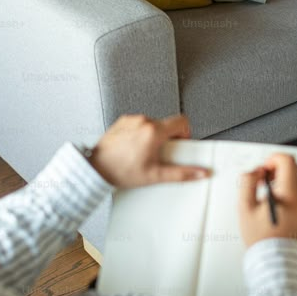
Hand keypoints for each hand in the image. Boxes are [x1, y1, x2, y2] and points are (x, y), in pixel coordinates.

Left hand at [88, 114, 209, 188]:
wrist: (96, 168)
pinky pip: (139, 124)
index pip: (182, 121)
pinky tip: (134, 148)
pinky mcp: (122, 121)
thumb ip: (182, 174)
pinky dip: (140, 134)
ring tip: (146, 153)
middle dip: (168, 138)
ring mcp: (131, 120)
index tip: (180, 144)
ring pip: (153, 124)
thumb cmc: (120, 171)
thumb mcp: (155, 175)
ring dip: (154, 136)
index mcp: (154, 131)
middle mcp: (143, 121)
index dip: (186, 133)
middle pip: (167, 124)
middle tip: (161, 154)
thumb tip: (200, 173)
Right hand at [238, 153, 296, 247]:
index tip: (265, 167)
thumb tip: (255, 172)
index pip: (287, 162)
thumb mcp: (245, 208)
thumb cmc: (262, 240)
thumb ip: (248, 183)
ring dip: (284, 184)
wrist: (278, 264)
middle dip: (278, 171)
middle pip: (295, 170)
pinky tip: (280, 210)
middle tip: (265, 181)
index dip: (273, 159)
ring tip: (270, 199)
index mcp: (291, 196)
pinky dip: (291, 197)